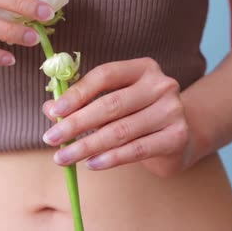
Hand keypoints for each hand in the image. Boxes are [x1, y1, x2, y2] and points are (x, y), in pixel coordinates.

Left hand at [41, 57, 195, 176]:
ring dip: (86, 145)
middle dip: (76, 124)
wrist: (181, 136)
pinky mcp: (177, 137)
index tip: (54, 111)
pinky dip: (110, 158)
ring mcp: (172, 110)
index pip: (105, 75)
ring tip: (63, 157)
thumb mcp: (112, 102)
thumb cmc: (138, 114)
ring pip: (120, 130)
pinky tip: (90, 163)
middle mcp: (161, 85)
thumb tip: (50, 109)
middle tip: (50, 139)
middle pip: (110, 104)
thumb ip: (82, 102)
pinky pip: (136, 149)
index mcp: (143, 68)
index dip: (77, 93)